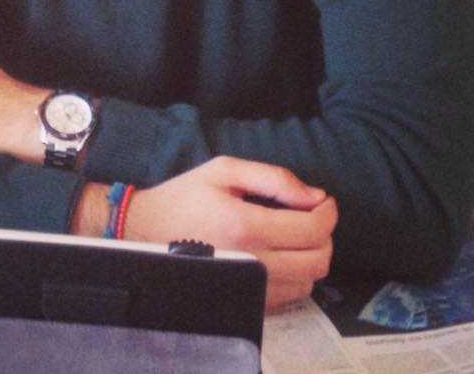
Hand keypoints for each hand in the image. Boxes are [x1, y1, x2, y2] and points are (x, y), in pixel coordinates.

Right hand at [122, 156, 337, 308]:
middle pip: (318, 260)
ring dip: (312, 256)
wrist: (144, 232)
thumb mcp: (225, 170)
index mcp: (245, 226)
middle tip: (312, 215)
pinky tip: (281, 253)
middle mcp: (250, 263)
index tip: (324, 200)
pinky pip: (289, 297)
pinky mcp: (244, 302)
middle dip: (326, 234)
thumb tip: (314, 195)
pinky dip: (297, 275)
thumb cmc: (185, 196)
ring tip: (296, 234)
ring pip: (308, 282)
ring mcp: (247, 288)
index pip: (312, 229)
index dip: (329, 212)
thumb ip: (274, 178)